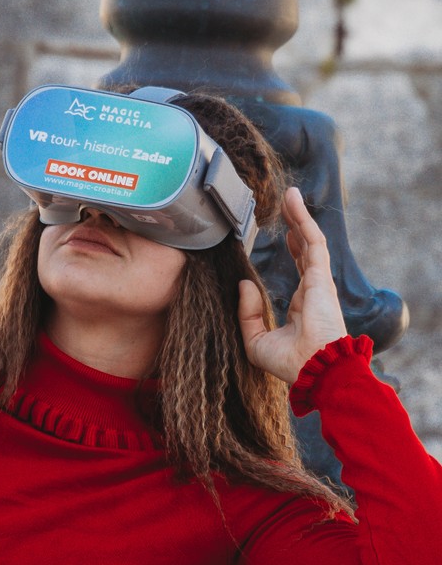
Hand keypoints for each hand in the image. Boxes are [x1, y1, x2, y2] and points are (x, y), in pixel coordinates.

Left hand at [238, 186, 347, 383]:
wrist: (313, 369)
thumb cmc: (289, 362)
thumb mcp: (255, 340)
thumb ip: (248, 313)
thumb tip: (243, 284)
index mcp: (303, 304)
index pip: (299, 268)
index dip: (292, 248)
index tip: (283, 234)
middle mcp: (313, 289)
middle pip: (305, 248)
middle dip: (296, 225)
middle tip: (285, 205)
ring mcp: (318, 281)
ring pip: (309, 240)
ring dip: (299, 216)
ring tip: (289, 195)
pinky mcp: (320, 277)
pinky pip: (312, 241)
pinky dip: (303, 220)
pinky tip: (294, 203)